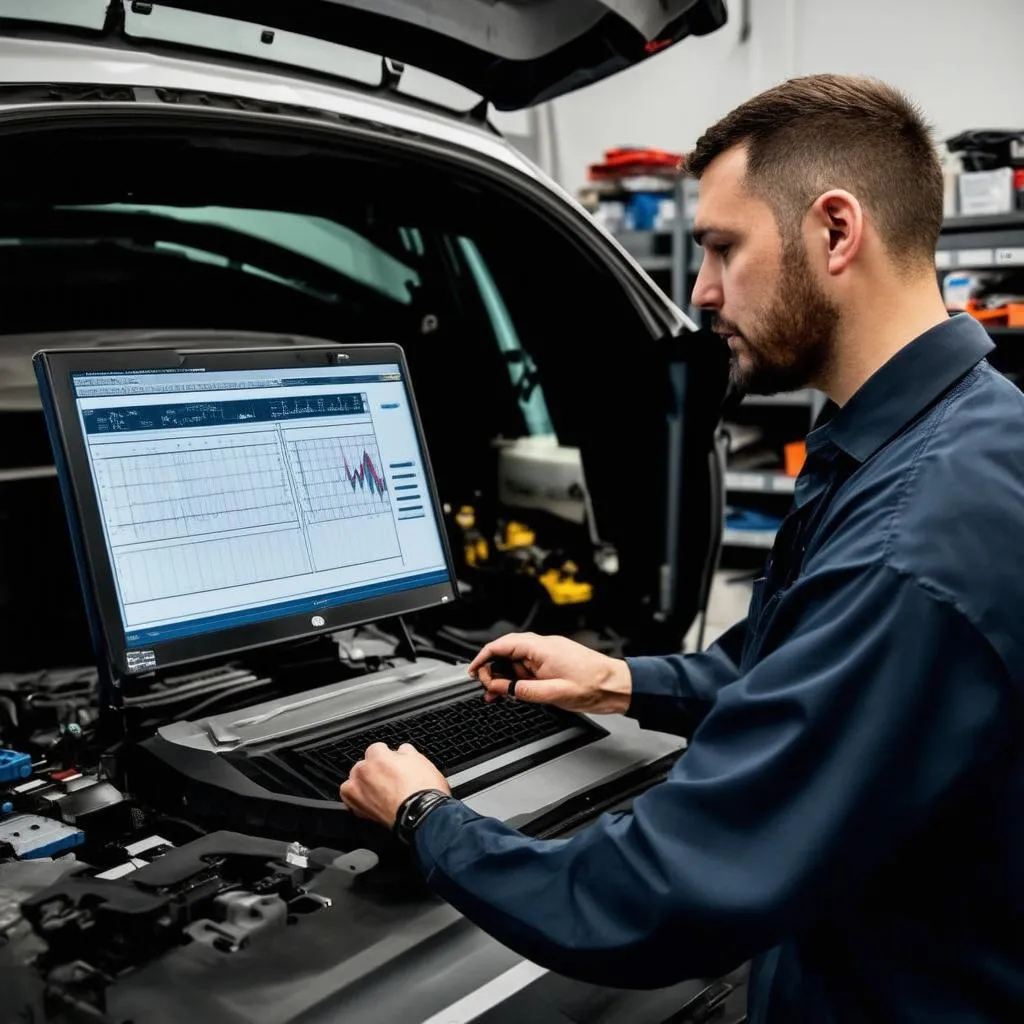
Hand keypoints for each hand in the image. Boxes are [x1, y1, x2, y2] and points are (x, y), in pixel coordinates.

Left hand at [339, 743, 450, 826]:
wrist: (422, 815)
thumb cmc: (423, 790)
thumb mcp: (420, 760)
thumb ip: (406, 751)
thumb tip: (402, 751)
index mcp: (378, 757)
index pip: (376, 748)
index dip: (387, 754)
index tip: (393, 760)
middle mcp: (364, 772)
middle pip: (363, 764)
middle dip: (374, 769)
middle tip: (390, 777)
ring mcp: (358, 791)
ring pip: (353, 781)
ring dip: (362, 783)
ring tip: (378, 789)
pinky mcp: (357, 808)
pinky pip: (349, 799)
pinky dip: (356, 798)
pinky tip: (369, 800)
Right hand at [468, 632, 631, 715]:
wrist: (617, 686)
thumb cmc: (592, 685)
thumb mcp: (552, 694)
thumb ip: (521, 690)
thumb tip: (499, 688)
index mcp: (540, 648)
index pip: (502, 645)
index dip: (483, 657)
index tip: (473, 671)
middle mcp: (543, 647)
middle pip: (507, 653)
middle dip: (492, 670)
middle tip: (485, 689)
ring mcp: (548, 655)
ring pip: (517, 662)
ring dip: (505, 677)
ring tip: (496, 695)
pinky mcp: (553, 663)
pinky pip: (529, 668)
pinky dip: (518, 679)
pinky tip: (514, 692)